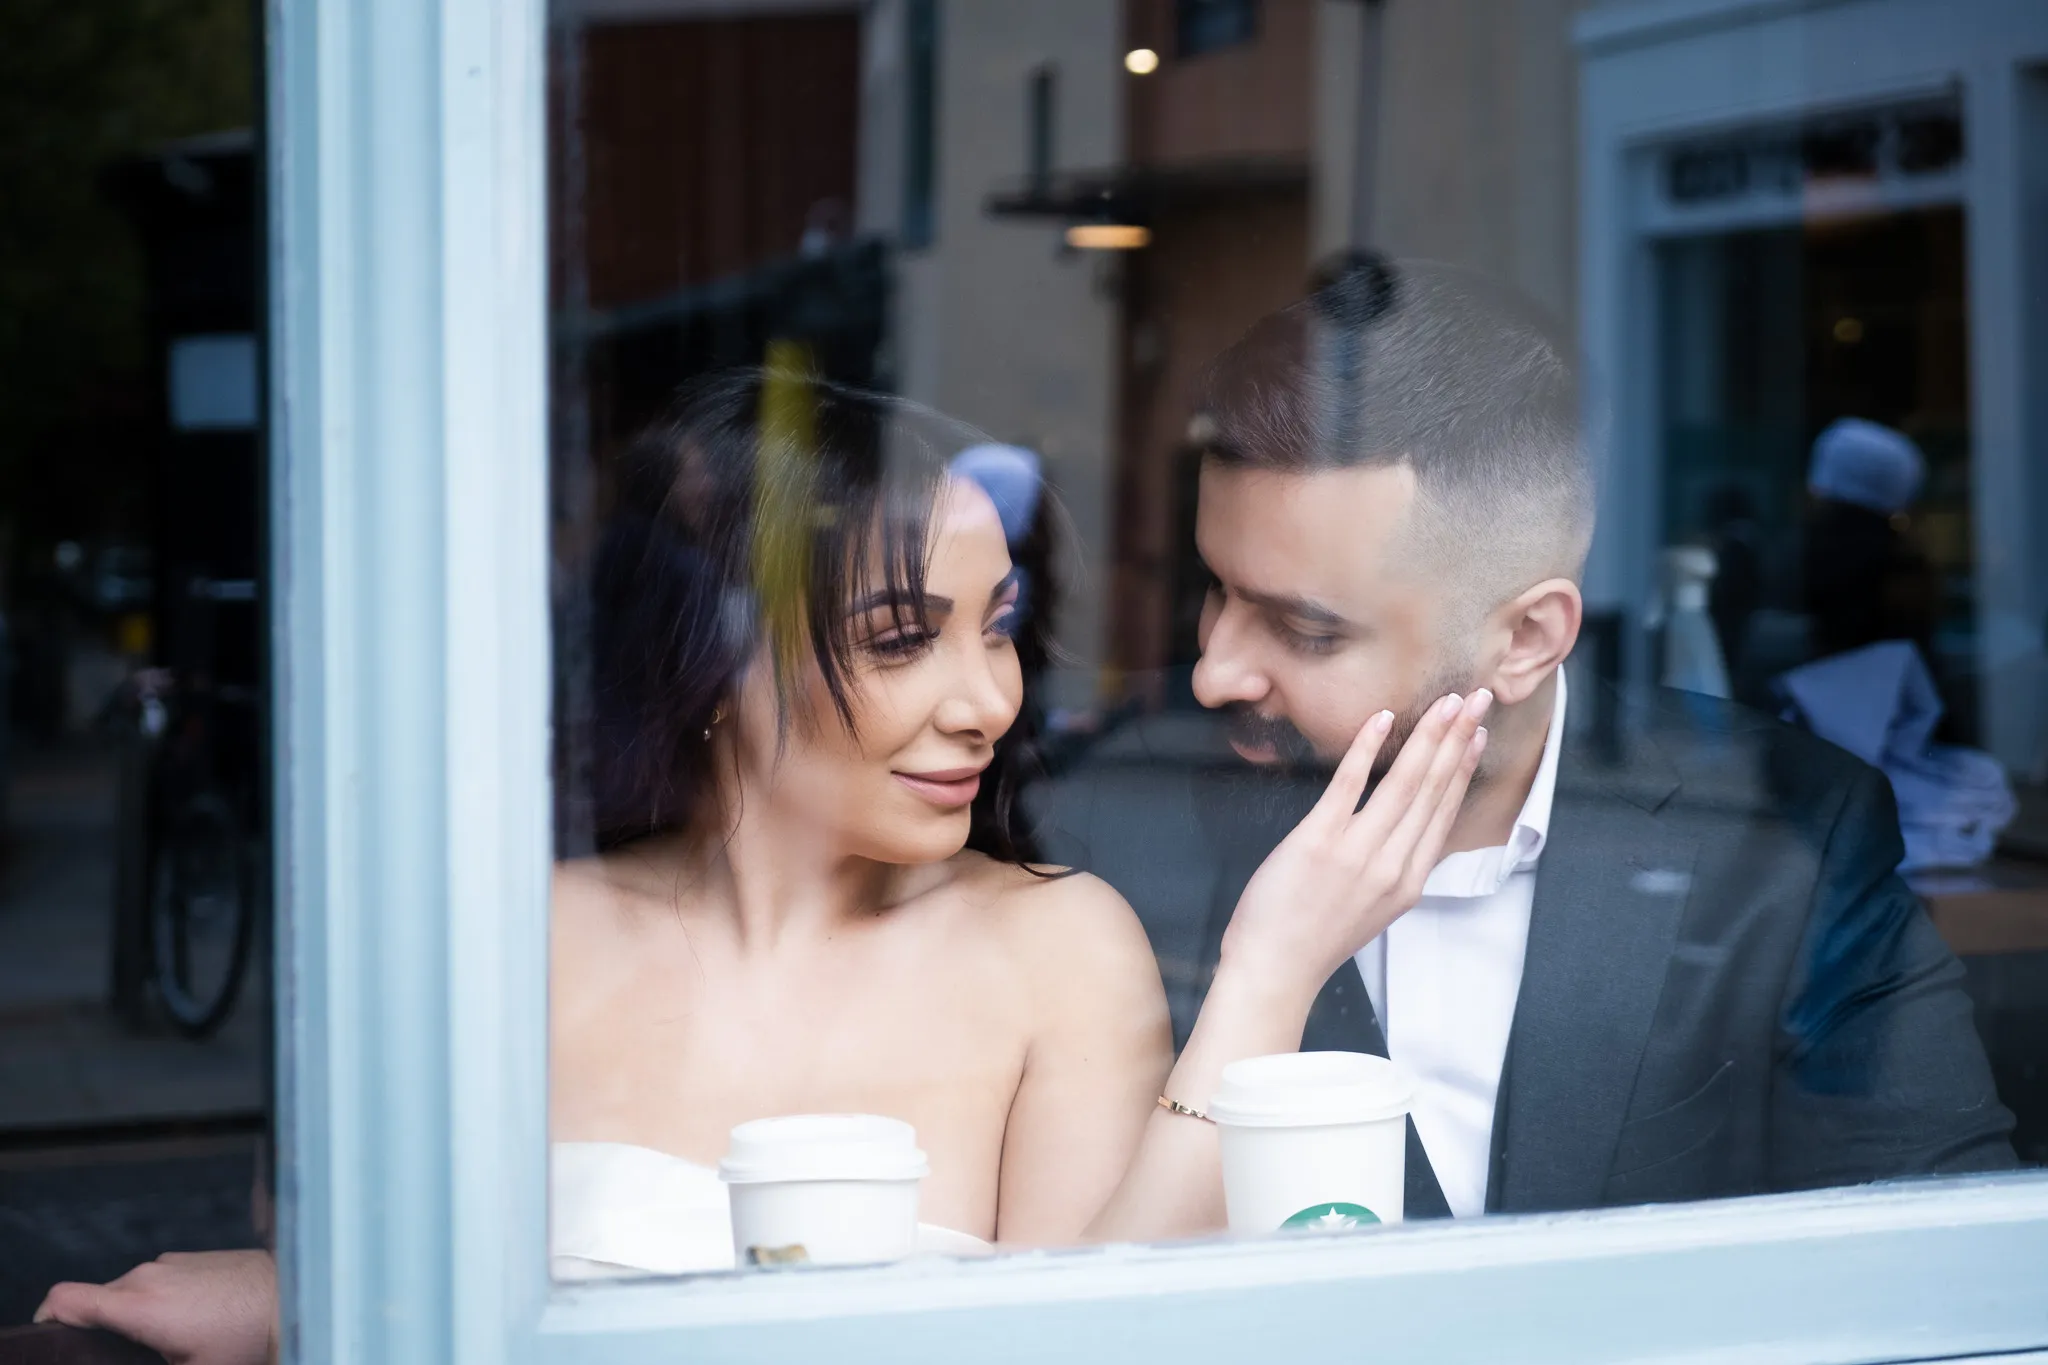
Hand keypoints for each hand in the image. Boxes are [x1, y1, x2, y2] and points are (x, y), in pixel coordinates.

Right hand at [36, 1250, 275, 1364]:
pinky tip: (189, 1326)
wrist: (300, 1295)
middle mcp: (148, 1276)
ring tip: (165, 1345)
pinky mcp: (194, 1259)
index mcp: (138, 1305)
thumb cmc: (248, 1339)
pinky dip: (160, 1305)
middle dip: (99, 1331)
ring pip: (130, 1293)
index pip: (65, 1299)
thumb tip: (142, 1358)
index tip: (52, 1340)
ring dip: (135, 1319)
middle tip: (120, 1356)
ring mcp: (172, 1263)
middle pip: (97, 1301)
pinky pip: (159, 1283)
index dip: (48, 1320)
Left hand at [1219, 689, 1490, 1000]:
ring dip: (1429, 737)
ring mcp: (1357, 852)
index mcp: (1409, 880)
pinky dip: (1367, 749)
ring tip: (1447, 702)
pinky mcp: (1319, 840)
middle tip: (1476, 698)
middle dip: (1458, 738)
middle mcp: (1392, 865)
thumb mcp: (1376, 907)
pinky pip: (1349, 785)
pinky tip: (1382, 719)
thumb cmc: (1316, 936)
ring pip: (1404, 783)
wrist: (1275, 969)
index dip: (1463, 767)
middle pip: (1433, 789)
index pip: (1444, 811)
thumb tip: (1410, 829)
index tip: (1478, 733)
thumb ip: (1396, 867)